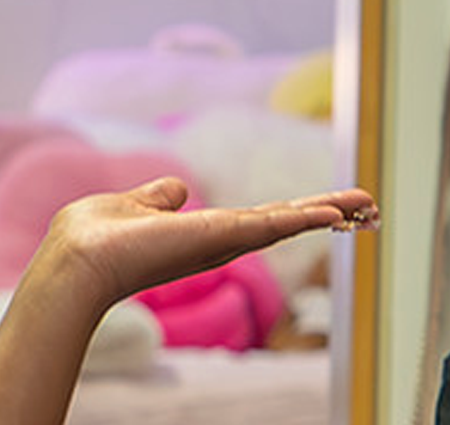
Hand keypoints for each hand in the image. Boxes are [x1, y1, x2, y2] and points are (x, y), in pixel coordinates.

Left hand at [31, 178, 377, 306]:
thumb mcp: (134, 206)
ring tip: (369, 204)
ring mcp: (223, 241)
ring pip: (287, 221)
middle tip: (370, 207)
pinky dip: (306, 216)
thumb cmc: (94, 238)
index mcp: (201, 233)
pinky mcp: (221, 237)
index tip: (330, 207)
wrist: (78, 260)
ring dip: (329, 211)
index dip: (295, 211)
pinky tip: (337, 212)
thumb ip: (158, 198)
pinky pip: (274, 223)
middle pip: (284, 222)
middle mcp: (219, 241)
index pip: (259, 219)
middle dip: (327, 213)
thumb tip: (176, 190)